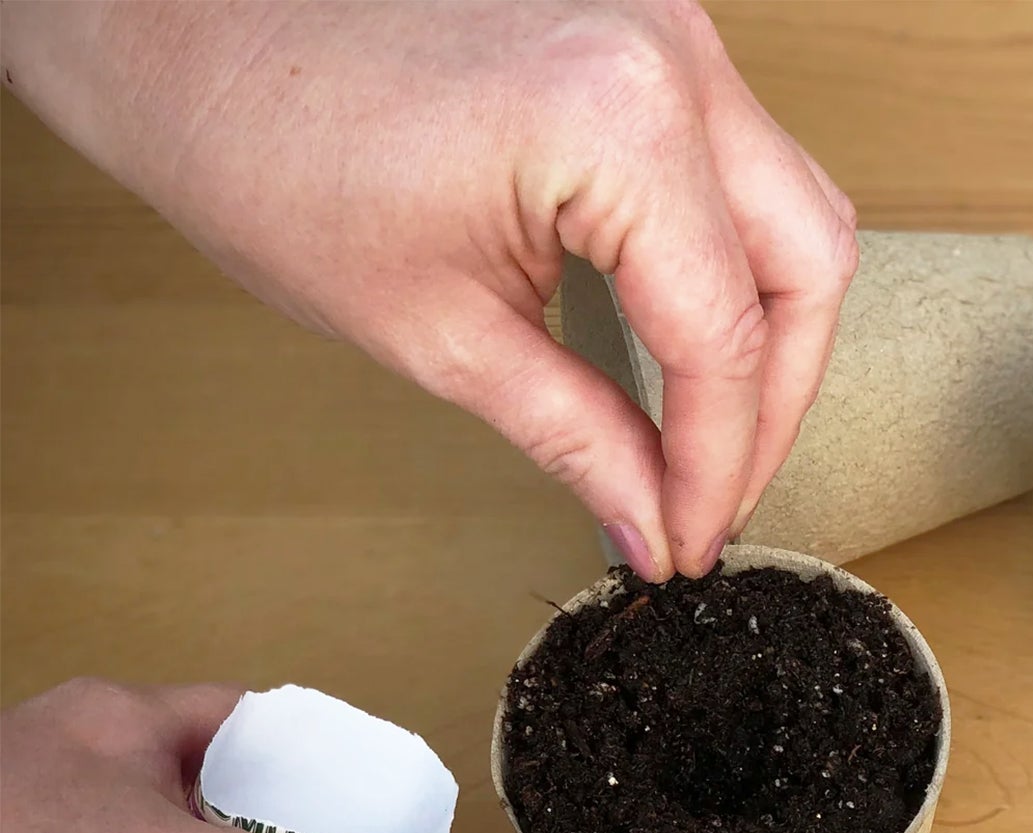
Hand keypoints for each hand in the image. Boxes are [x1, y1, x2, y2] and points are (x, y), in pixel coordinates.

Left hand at [1, 0, 857, 578]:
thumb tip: (654, 525)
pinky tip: (687, 341)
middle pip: (808, 262)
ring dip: (768, 332)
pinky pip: (737, 167)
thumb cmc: (268, 150)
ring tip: (710, 435)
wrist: (184, 25)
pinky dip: (729, 265)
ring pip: (793, 209)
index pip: (724, 339)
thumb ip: (579, 436)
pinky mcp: (642, 34)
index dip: (719, 466)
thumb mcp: (441, 334)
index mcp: (619, 124)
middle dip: (777, 404)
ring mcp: (666, 28)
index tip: (690, 540)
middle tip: (715, 497)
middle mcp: (672, 55)